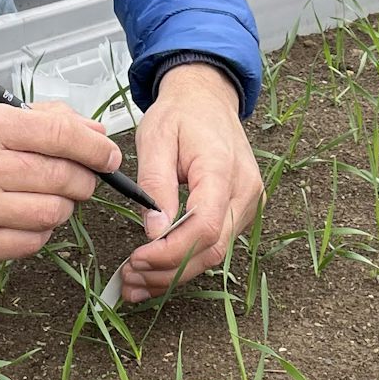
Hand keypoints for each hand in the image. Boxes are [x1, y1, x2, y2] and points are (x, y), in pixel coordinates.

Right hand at [0, 99, 124, 271]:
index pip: (60, 134)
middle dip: (83, 180)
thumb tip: (97, 136)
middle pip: (63, 177)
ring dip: (62, 207)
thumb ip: (45, 121)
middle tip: (79, 179)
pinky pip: (32, 242)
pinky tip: (24, 219)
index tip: (108, 156)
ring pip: (53, 213)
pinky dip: (40, 232)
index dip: (95, 148)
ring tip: (46, 198)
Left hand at [123, 63, 262, 303]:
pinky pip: (216, 244)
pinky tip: (156, 271)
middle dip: (168, 272)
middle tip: (129, 280)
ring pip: (215, 254)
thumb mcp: (156, 138)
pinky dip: (185, 261)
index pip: (204, 227)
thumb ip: (155, 185)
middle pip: (211, 250)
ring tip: (135, 281)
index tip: (137, 260)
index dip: (170, 253)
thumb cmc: (181, 114)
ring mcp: (248, 202)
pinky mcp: (242, 210)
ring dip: (174, 273)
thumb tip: (155, 232)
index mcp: (222, 169)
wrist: (207, 98)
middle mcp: (244, 190)